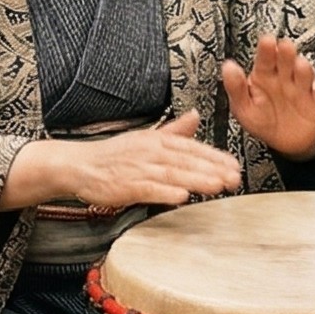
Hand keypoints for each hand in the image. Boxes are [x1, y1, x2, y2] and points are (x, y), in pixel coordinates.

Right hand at [61, 111, 241, 210]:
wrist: (80, 165)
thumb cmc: (114, 155)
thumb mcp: (147, 137)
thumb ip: (174, 130)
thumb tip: (195, 116)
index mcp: (157, 140)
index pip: (192, 148)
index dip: (215, 157)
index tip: (234, 165)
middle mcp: (150, 152)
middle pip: (187, 160)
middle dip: (213, 169)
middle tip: (234, 178)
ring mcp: (138, 168)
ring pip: (172, 174)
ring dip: (196, 179)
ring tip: (217, 186)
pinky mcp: (125, 185)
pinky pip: (148, 189)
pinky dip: (165, 193)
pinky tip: (181, 197)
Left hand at [222, 37, 314, 159]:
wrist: (286, 144)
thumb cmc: (263, 121)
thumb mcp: (243, 108)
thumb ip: (235, 88)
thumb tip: (227, 67)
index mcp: (264, 76)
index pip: (264, 59)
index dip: (266, 49)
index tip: (267, 40)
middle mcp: (284, 78)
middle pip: (286, 61)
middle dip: (286, 53)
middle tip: (285, 46)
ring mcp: (301, 88)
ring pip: (304, 73)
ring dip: (303, 68)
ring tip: (300, 65)